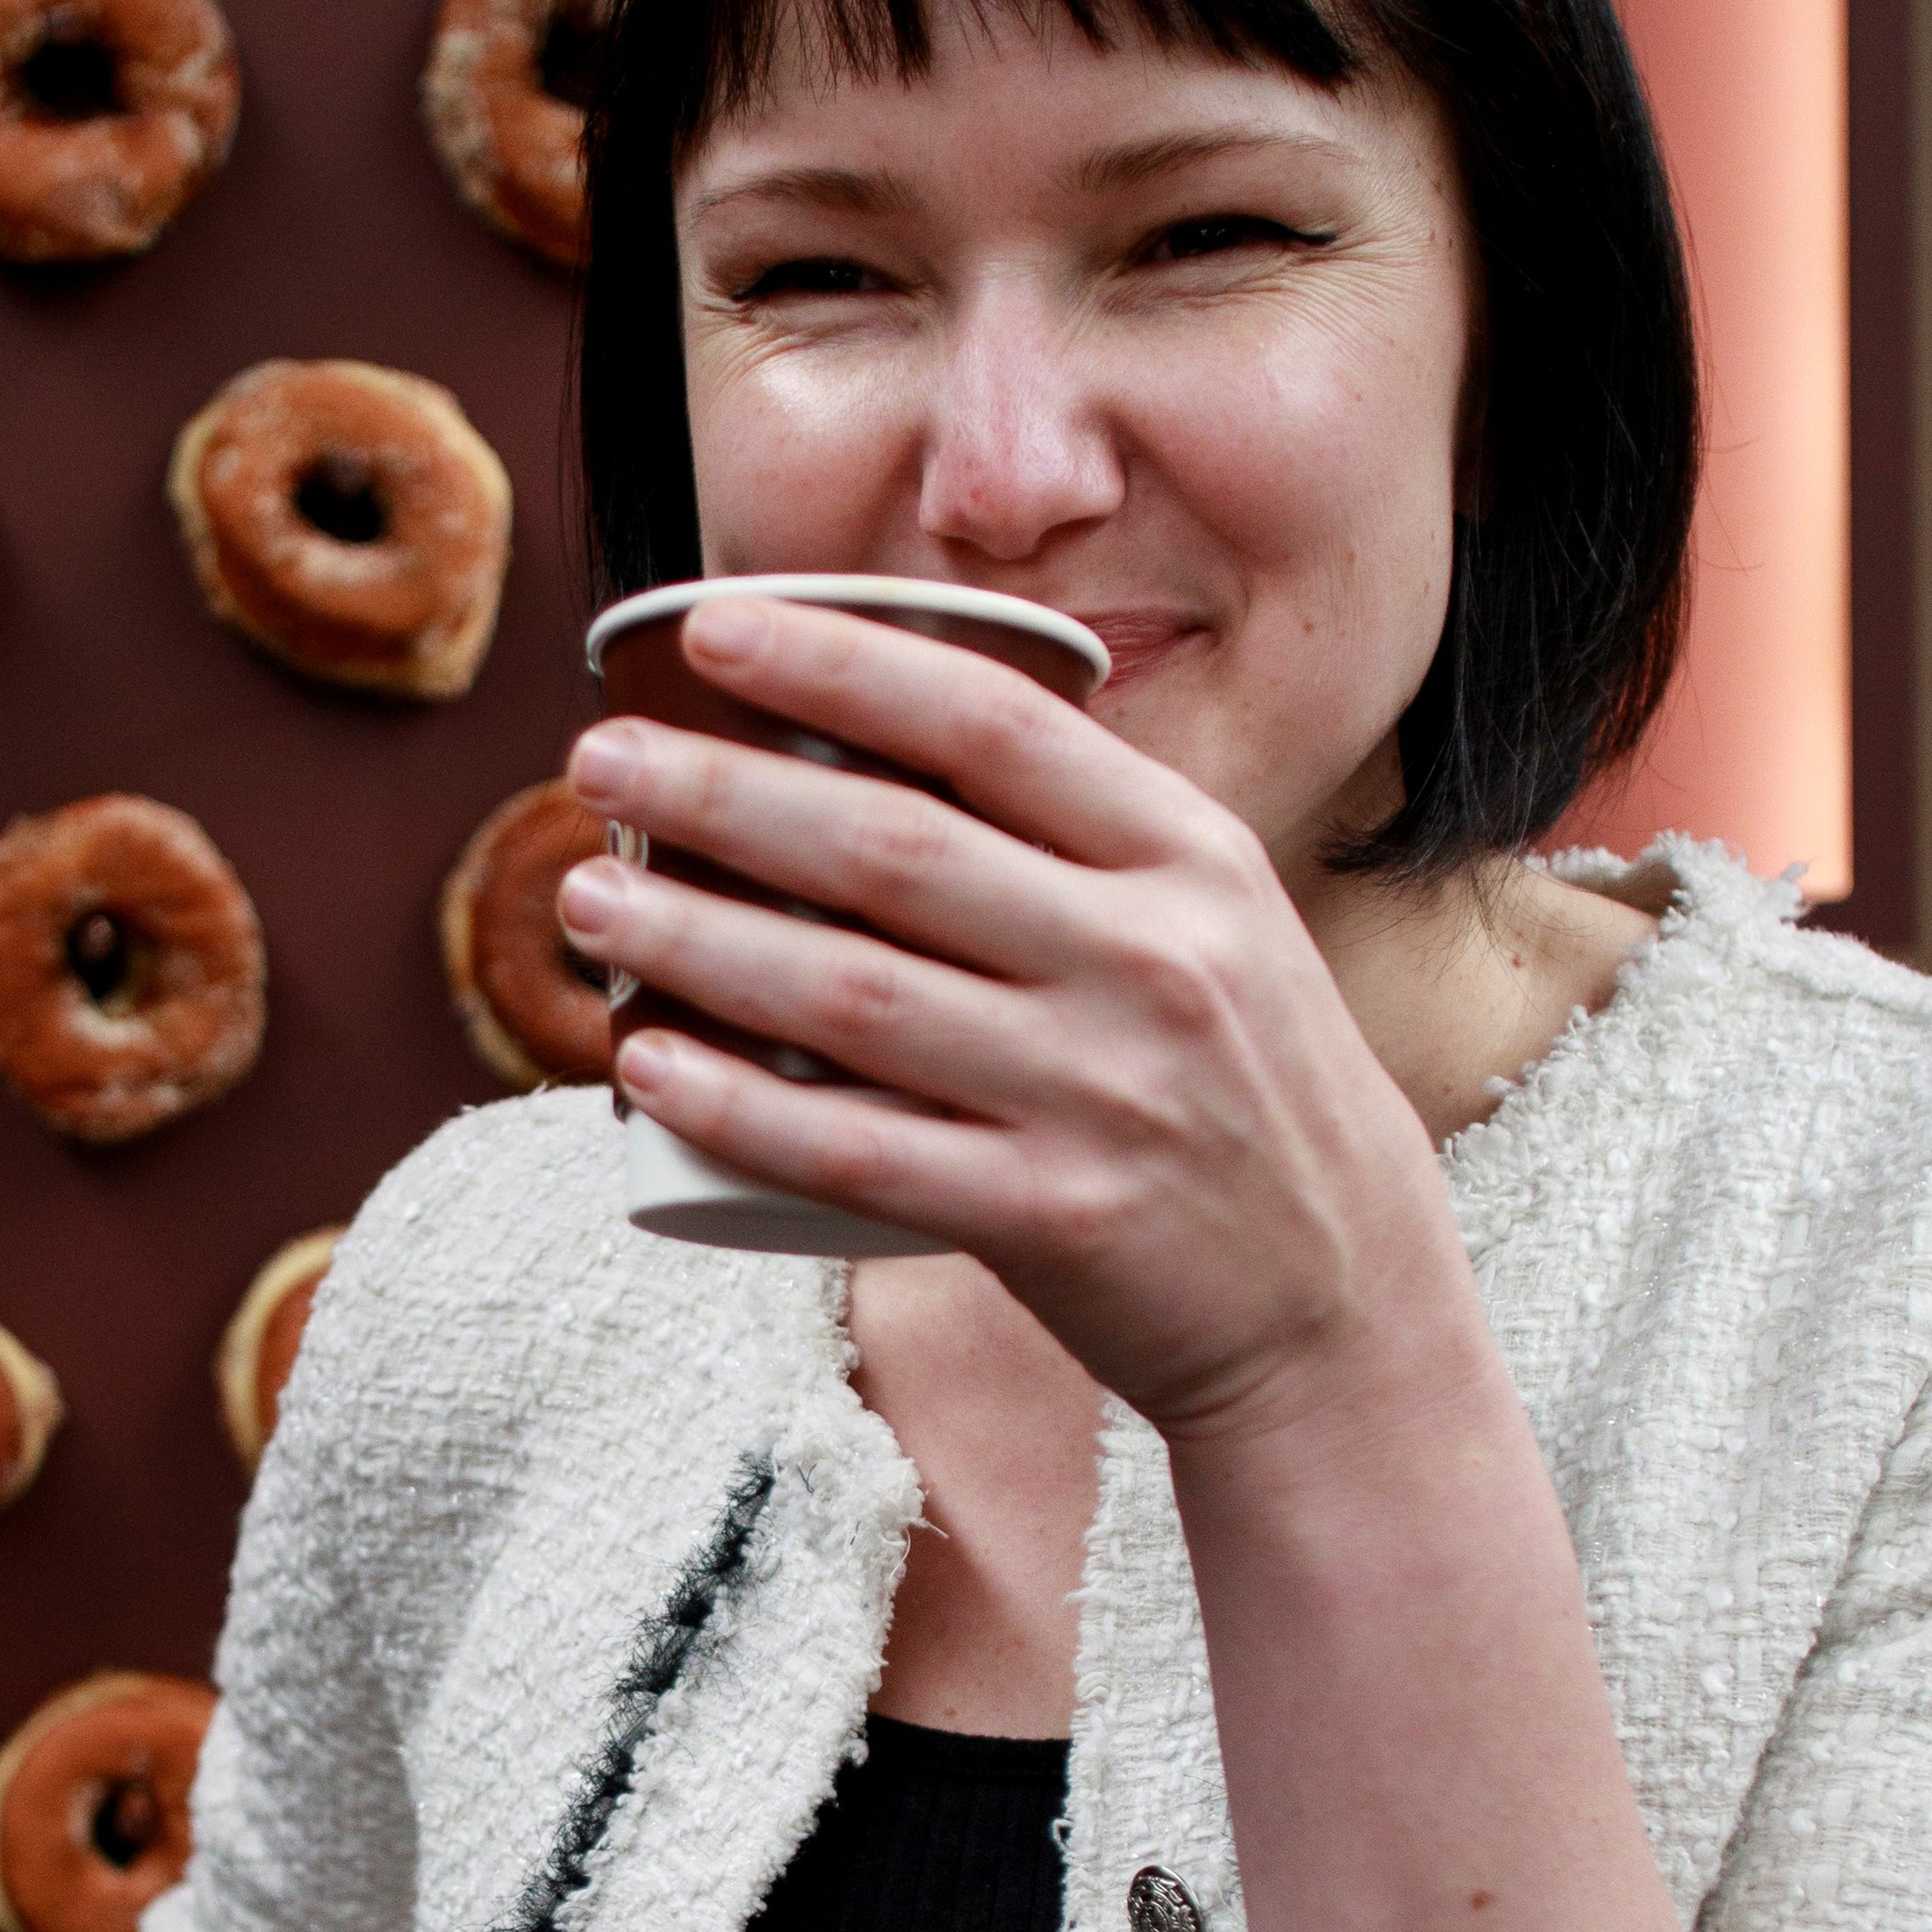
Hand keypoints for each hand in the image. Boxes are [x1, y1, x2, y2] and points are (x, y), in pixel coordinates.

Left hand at [559, 595, 1473, 1446]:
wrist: (1344, 1302)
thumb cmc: (1237, 1087)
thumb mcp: (1213, 924)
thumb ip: (1082, 839)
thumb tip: (891, 732)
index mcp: (1188, 859)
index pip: (992, 724)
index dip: (839, 667)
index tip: (709, 629)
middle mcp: (1152, 962)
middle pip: (892, 852)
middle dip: (720, 790)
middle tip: (599, 758)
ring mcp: (1102, 1095)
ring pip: (850, 998)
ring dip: (696, 938)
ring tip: (587, 896)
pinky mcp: (1053, 1220)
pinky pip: (858, 1155)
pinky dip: (739, 1109)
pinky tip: (648, 1065)